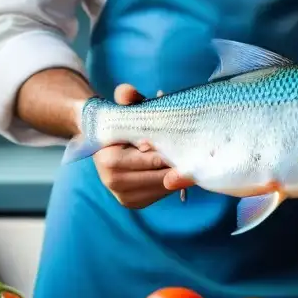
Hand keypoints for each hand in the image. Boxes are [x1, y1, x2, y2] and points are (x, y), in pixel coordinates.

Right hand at [93, 84, 193, 208]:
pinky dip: (172, 182)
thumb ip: (127, 97)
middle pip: (160, 175)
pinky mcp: (133, 204)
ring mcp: (123, 197)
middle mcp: (113, 182)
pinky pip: (161, 193)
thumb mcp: (123, 107)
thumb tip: (129, 92)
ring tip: (187, 158)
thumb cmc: (118, 123)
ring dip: (177, 174)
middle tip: (195, 151)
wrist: (101, 143)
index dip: (171, 149)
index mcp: (109, 160)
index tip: (186, 140)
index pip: (152, 158)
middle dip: (178, 163)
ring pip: (164, 186)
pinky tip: (175, 168)